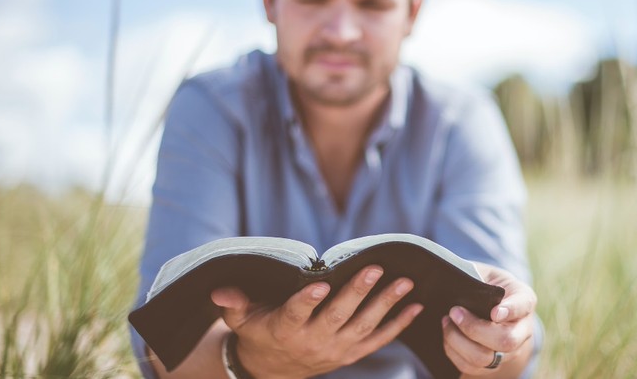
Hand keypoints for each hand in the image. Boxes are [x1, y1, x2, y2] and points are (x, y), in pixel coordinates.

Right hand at [211, 265, 422, 378]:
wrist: (275, 369)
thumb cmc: (259, 332)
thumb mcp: (242, 319)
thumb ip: (234, 304)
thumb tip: (220, 292)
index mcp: (285, 328)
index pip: (296, 314)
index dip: (307, 300)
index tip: (318, 284)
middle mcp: (313, 340)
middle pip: (338, 316)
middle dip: (358, 292)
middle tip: (375, 268)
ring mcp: (337, 348)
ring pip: (364, 325)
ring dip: (386, 304)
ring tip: (405, 282)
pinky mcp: (352, 353)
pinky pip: (379, 339)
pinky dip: (399, 324)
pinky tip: (416, 306)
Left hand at [441, 263, 536, 376]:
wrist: (494, 307)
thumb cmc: (487, 284)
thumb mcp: (486, 272)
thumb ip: (476, 275)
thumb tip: (455, 280)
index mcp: (525, 300)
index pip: (523, 306)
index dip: (511, 310)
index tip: (494, 312)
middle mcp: (522, 330)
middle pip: (506, 341)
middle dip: (474, 328)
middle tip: (454, 311)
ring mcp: (509, 351)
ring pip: (486, 358)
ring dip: (459, 341)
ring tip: (446, 322)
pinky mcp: (492, 364)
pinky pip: (472, 367)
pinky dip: (453, 352)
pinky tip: (447, 335)